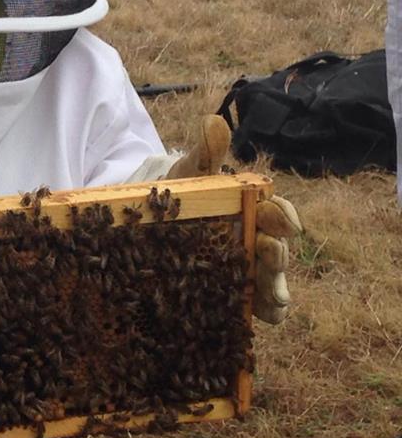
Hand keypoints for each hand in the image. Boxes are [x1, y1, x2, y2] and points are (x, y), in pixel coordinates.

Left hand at [163, 114, 302, 323]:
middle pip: (278, 250)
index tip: (278, 216)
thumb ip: (206, 152)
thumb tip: (213, 121)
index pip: (277, 214)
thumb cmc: (184, 194)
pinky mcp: (233, 295)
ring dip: (275, 287)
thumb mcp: (192, 174)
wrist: (155, 222)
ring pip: (270, 281)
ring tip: (273, 297)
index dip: (283, 215)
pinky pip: (254, 307)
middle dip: (279, 252)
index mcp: (254, 211)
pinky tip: (256, 317)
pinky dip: (260, 312)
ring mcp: (247, 270)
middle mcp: (258, 242)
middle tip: (270, 250)